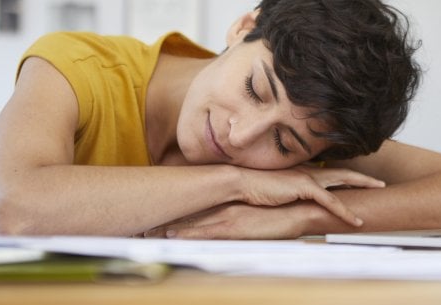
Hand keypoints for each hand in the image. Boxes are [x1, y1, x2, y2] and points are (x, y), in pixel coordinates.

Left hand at [145, 203, 311, 239]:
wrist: (300, 208)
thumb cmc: (283, 210)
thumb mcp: (257, 212)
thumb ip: (241, 214)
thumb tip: (231, 223)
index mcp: (228, 203)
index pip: (196, 208)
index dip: (175, 213)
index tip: (155, 218)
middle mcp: (223, 207)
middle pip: (187, 214)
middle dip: (163, 221)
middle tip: (141, 226)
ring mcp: (226, 216)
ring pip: (190, 223)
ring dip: (168, 228)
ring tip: (146, 233)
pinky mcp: (234, 226)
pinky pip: (205, 233)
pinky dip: (187, 235)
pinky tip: (172, 237)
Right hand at [237, 165, 384, 226]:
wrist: (241, 182)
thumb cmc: (255, 186)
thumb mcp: (276, 187)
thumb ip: (288, 189)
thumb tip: (293, 196)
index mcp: (303, 170)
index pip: (331, 171)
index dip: (347, 175)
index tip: (361, 180)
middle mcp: (309, 170)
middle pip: (344, 171)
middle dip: (363, 177)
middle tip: (380, 182)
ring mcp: (308, 177)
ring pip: (343, 180)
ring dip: (363, 186)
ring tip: (379, 190)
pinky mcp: (305, 187)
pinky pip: (331, 201)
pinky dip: (345, 212)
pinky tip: (355, 221)